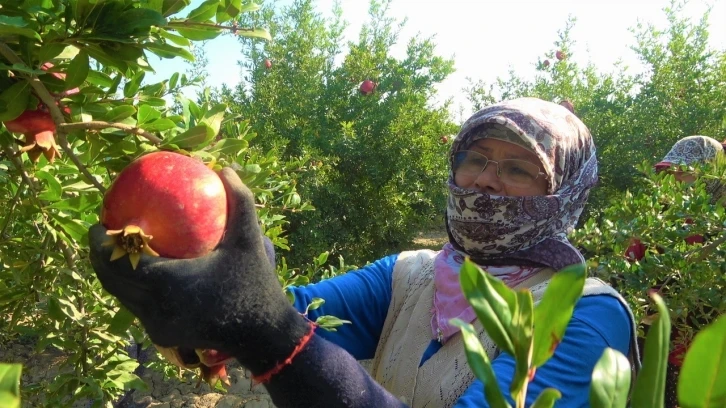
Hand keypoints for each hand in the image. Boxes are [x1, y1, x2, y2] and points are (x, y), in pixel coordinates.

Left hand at [88, 168, 308, 373]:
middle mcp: (154, 307)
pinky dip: (131, 288)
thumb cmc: (254, 282)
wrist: (261, 333)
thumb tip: (227, 170)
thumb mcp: (249, 239)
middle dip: (98, 257)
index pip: (117, 262)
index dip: (100, 244)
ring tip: (114, 251)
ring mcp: (156, 325)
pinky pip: (137, 307)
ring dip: (113, 274)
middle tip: (100, 234)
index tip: (98, 223)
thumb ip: (239, 201)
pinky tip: (139, 272)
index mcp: (167, 283)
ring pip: (121, 296)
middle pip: (111, 280)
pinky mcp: (162, 334)